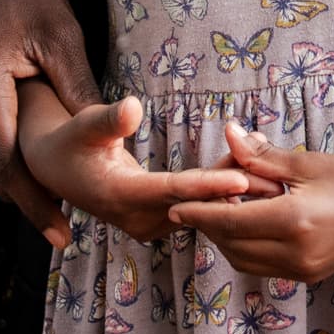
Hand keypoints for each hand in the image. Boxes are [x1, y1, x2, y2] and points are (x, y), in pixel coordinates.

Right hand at [0, 0, 97, 228]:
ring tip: (56, 207)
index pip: (8, 165)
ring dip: (17, 183)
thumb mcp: (59, 35)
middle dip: (27, 201)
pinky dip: (7, 159)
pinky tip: (35, 168)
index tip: (60, 232)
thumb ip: (77, 85)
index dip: (35, 202)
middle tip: (63, 230)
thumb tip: (111, 128)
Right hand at [19, 92, 262, 246]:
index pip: (174, 192)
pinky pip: (196, 208)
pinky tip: (251, 175)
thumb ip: (108, 119)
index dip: (210, 184)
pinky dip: (220, 193)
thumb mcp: (82, 126)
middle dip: (236, 192)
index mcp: (121, 197)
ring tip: (275, 176)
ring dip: (233, 194)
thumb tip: (133, 107)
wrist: (55, 171)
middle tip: (277, 180)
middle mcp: (138, 219)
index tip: (245, 177)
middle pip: (195, 205)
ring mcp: (149, 225)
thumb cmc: (69, 142)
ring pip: (199, 210)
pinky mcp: (158, 222)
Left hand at [167, 119, 333, 283]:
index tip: (174, 204)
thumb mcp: (309, 163)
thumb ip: (263, 157)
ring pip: (244, 259)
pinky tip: (249, 222)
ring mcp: (302, 270)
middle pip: (231, 243)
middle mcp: (294, 254)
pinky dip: (246, 247)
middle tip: (199, 199)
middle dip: (210, 223)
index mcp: (293, 222)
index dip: (199, 213)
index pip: (229, 221)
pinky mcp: (308, 276)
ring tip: (224, 207)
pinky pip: (262, 265)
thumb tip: (229, 133)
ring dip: (227, 237)